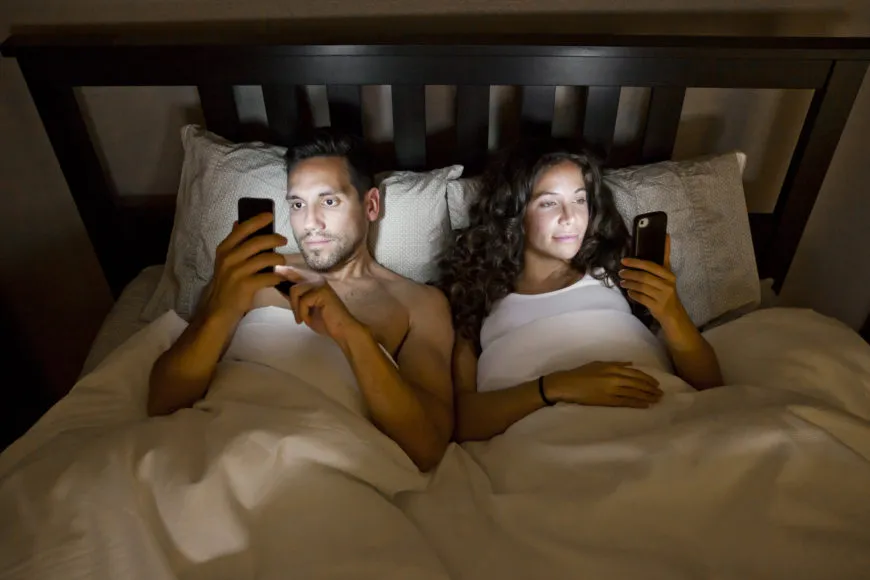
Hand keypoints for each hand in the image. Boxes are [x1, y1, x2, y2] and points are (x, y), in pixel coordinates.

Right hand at [200, 213, 286, 322]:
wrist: (220, 307)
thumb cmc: (226, 282)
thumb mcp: (225, 260)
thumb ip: (233, 242)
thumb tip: (238, 222)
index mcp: (224, 249)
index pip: (242, 229)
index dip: (257, 221)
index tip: (269, 215)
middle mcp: (229, 258)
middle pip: (257, 242)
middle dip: (274, 238)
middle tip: (283, 240)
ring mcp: (237, 272)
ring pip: (265, 258)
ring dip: (278, 258)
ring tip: (282, 260)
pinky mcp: (246, 286)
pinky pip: (268, 277)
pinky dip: (276, 276)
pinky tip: (279, 277)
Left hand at [282, 270, 362, 341]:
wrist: (341, 329)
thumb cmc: (324, 320)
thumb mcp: (303, 307)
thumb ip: (294, 297)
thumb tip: (278, 286)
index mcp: (313, 280)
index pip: (293, 271)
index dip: (283, 273)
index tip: (275, 278)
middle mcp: (316, 278)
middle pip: (291, 279)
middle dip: (290, 298)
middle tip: (297, 315)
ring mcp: (319, 284)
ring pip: (295, 290)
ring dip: (296, 308)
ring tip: (301, 319)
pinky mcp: (321, 291)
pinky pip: (302, 300)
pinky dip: (302, 312)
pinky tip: (307, 320)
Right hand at [545, 361, 662, 407]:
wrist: (567, 385)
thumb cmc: (581, 373)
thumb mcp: (599, 364)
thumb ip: (616, 364)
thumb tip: (631, 364)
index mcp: (613, 368)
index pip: (636, 373)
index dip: (648, 379)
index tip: (656, 383)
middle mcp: (615, 378)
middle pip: (638, 383)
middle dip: (651, 388)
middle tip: (661, 393)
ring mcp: (612, 390)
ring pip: (635, 393)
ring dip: (648, 396)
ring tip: (657, 399)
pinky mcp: (608, 400)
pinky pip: (627, 402)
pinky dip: (638, 403)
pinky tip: (646, 405)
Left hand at [619, 235, 690, 330]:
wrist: (674, 314)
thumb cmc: (667, 292)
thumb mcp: (667, 275)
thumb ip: (664, 258)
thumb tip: (666, 236)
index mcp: (669, 275)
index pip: (651, 266)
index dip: (636, 262)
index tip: (624, 260)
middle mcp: (667, 284)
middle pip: (644, 276)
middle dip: (630, 274)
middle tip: (621, 272)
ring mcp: (662, 296)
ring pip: (641, 287)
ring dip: (629, 284)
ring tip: (622, 282)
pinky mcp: (657, 306)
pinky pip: (641, 298)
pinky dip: (633, 294)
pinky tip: (629, 292)